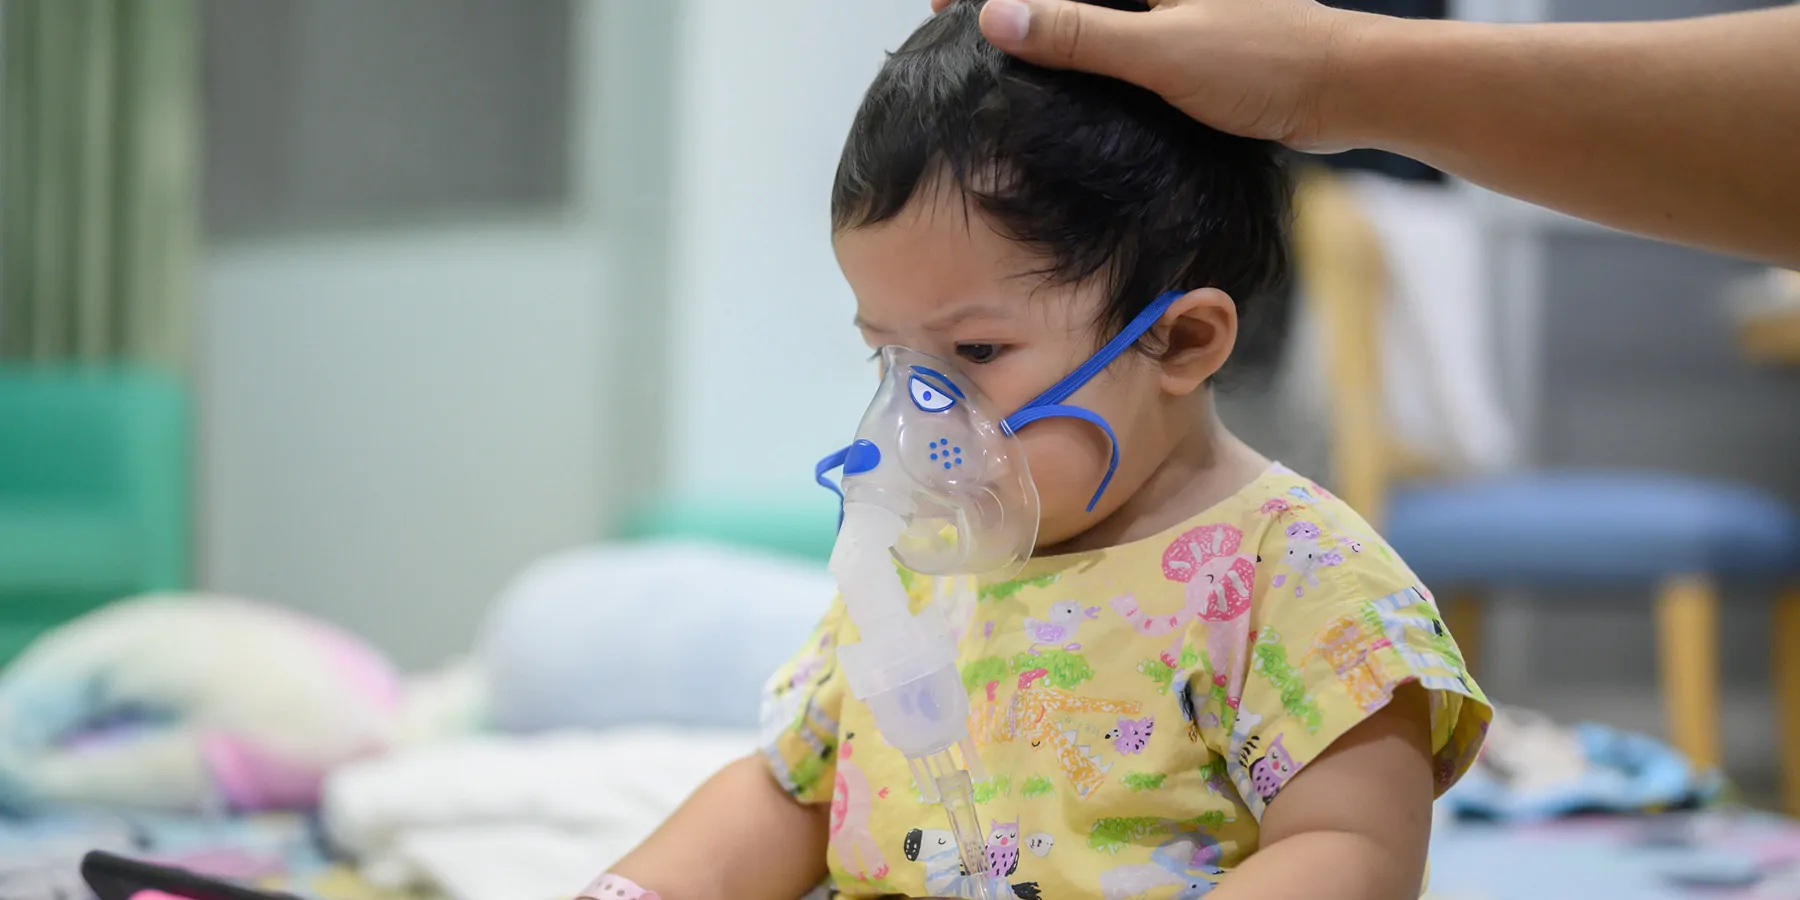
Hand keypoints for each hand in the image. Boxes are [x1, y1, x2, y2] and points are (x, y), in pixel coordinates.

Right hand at [931, 0, 1373, 149]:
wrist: (1345, 89)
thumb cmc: (1265, 61)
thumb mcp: (1160, 51)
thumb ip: (1079, 32)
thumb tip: (997, 16)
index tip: (941, 4)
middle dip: (1013, 6)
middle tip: (951, 23)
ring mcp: (1167, 4)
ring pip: (1089, 9)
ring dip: (1044, 23)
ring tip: (986, 45)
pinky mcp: (1181, 34)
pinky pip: (1111, 31)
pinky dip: (1076, 46)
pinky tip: (1049, 74)